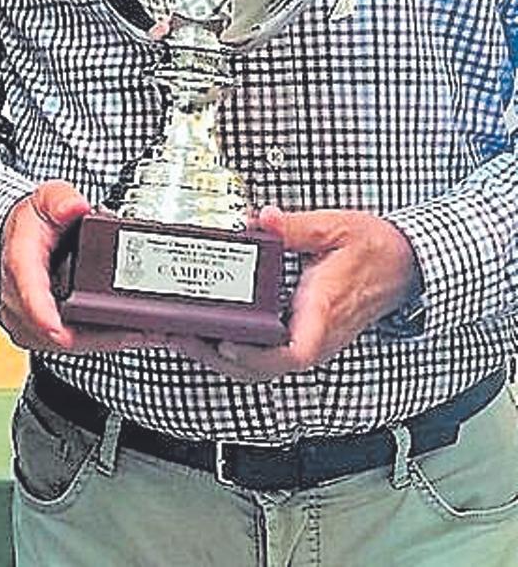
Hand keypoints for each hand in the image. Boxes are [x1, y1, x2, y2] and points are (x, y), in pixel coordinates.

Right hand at [0, 181, 169, 352]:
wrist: (17, 238)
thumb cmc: (33, 223)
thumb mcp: (45, 199)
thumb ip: (61, 200)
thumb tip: (75, 206)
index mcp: (20, 265)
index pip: (29, 293)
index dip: (42, 314)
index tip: (58, 328)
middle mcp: (19, 300)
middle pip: (59, 331)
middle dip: (103, 333)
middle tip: (144, 327)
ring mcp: (30, 322)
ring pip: (71, 343)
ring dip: (108, 340)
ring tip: (146, 330)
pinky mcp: (42, 335)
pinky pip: (74, 344)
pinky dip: (102, 340)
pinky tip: (129, 331)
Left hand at [175, 204, 418, 381]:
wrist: (405, 265)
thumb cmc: (374, 249)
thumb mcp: (336, 227)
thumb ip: (296, 227)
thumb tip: (265, 220)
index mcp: (323, 308)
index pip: (296, 353)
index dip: (260, 356)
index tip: (230, 343)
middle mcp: (318, 333)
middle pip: (268, 368)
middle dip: (222, 359)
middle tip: (184, 336)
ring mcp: (313, 339)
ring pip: (266, 368)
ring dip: (224, 359)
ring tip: (186, 336)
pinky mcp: (308, 337)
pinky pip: (271, 357)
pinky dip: (239, 353)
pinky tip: (213, 334)